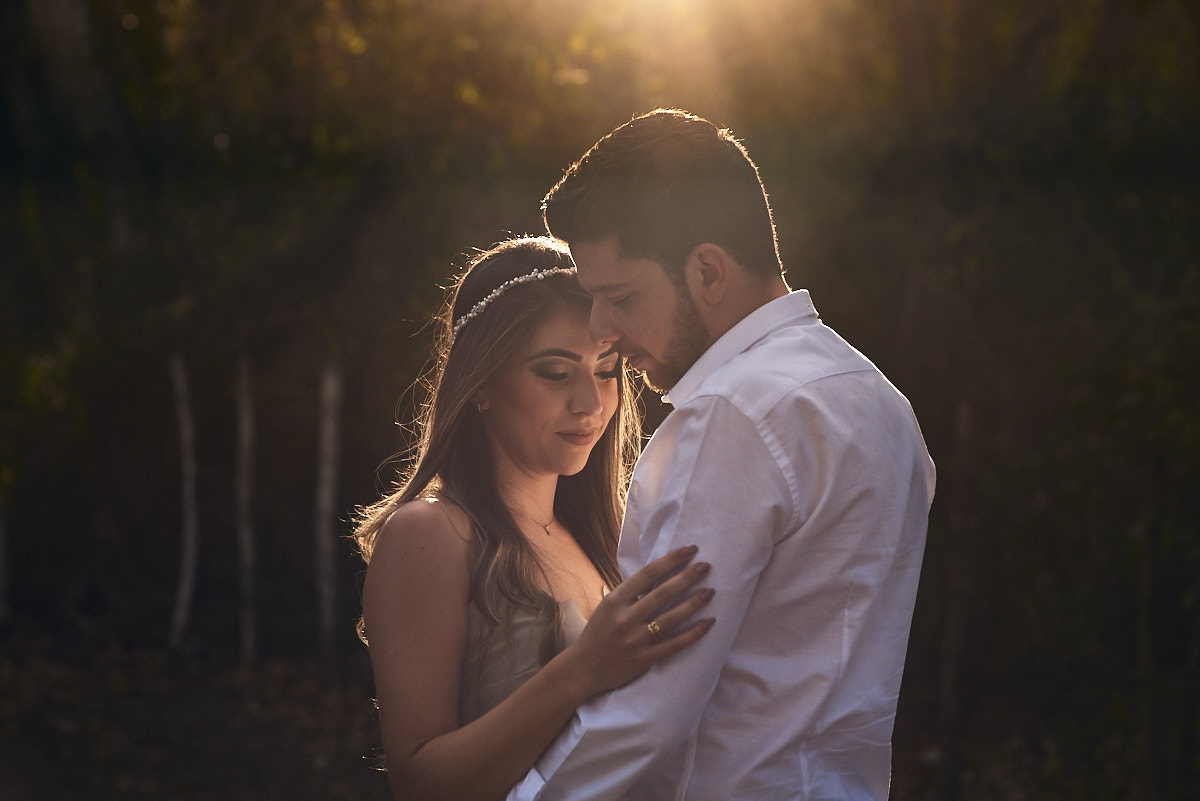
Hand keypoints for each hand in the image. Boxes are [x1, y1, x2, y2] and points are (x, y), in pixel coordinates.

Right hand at [563, 545, 714, 695]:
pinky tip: (708, 623)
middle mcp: (625, 618)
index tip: (689, 550)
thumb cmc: (598, 633)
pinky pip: (673, 644)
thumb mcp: (608, 606)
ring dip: (693, 604)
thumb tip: (660, 573)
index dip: (671, 560)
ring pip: (671, 618)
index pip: (647, 574)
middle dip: (687, 578)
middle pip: (662, 593)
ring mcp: (635, 639)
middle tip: (706, 566)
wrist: (582, 668)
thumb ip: (631, 592)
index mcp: (615, 600)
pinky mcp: (644, 659)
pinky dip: (693, 633)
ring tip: (710, 591)